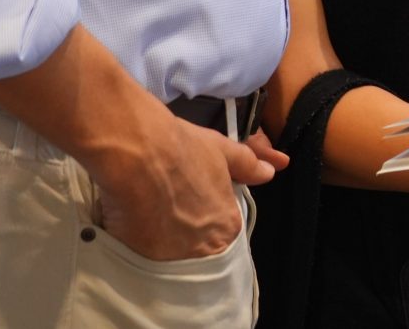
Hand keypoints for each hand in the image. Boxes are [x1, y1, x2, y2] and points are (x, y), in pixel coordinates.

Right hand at [97, 113, 279, 260]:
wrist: (138, 153)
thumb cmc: (184, 148)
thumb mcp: (222, 150)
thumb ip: (248, 165)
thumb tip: (271, 172)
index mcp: (228, 224)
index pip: (223, 227)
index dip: (205, 212)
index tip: (191, 198)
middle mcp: (207, 248)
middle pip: (199, 244)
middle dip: (188, 228)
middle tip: (171, 204)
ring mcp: (176, 257)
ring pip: (173, 252)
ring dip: (166, 237)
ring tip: (153, 210)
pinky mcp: (146, 260)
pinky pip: (148, 255)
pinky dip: (144, 242)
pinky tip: (137, 220)